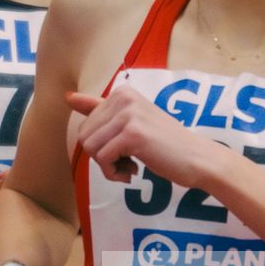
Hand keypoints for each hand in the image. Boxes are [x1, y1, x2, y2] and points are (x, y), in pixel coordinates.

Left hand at [67, 88, 221, 189]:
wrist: (197, 159)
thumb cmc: (165, 144)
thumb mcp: (131, 121)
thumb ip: (99, 108)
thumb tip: (67, 97)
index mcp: (121, 92)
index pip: (87, 124)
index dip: (102, 145)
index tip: (125, 148)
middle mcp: (123, 97)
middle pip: (84, 136)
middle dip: (101, 156)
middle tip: (127, 161)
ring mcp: (128, 114)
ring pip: (90, 148)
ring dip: (107, 166)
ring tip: (130, 166)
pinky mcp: (133, 134)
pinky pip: (102, 159)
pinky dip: (113, 173)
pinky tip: (133, 173)